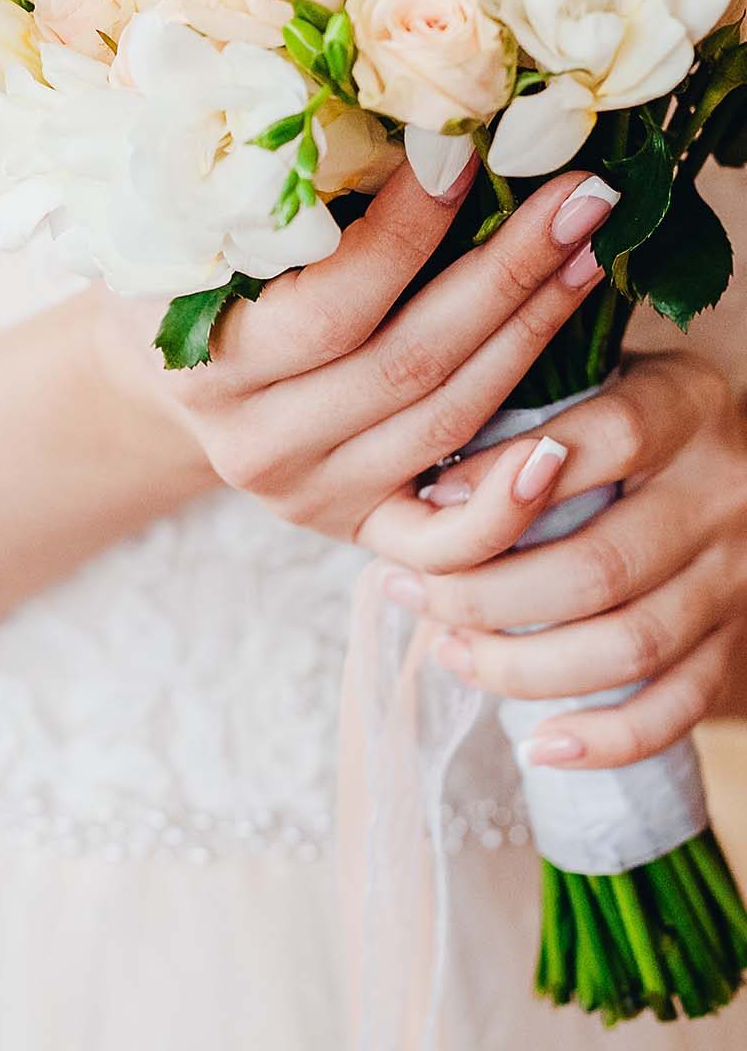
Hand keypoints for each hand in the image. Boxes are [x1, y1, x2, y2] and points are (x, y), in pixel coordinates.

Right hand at [106, 161, 615, 561]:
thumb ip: (267, 185)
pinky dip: (508, 506)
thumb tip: (402, 104)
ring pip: (445, 425)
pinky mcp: (356, 528)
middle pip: (409, 363)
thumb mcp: (190, 223)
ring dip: (532, 337)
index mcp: (205, 360)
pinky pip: (442, 545)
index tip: (473, 153)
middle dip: (508, 273)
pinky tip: (564, 444)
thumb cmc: (186, 273)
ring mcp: (310, 493)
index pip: (333, 303)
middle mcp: (256, 442)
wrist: (162, 378)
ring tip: (588, 255)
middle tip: (581, 197)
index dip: (412, 231)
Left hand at [382, 354, 746, 766]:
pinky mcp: (738, 642)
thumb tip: (430, 494)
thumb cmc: (639, 412)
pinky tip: (540, 746)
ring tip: (449, 653)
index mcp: (688, 406)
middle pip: (599, 566)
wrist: (745, 462)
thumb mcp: (606, 375)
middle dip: (484, 594)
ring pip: (628, 646)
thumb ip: (538, 408)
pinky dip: (607, 739)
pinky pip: (678, 707)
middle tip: (408, 592)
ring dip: (522, 666)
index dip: (510, 478)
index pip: (608, 439)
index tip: (429, 500)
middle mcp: (722, 492)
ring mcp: (737, 575)